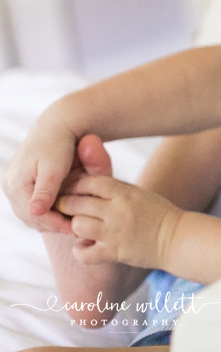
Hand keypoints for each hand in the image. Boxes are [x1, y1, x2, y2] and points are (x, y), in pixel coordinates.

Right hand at [2, 106, 90, 233]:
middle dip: (52, 224)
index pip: (35, 214)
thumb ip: (46, 190)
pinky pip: (29, 205)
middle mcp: (8, 185)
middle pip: (30, 216)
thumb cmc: (60, 145)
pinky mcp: (16, 184)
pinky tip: (61, 214)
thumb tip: (35, 213)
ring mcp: (10, 185)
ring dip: (47, 220)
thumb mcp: (55, 168)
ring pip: (29, 213)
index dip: (56, 224)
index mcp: (16, 183)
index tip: (76, 229)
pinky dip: (43, 212)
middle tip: (75, 230)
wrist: (55, 126)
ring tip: (70, 224)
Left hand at [54, 174, 182, 269]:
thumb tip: (85, 182)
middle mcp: (118, 211)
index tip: (71, 189)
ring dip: (75, 226)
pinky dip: (80, 251)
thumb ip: (115, 189)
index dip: (75, 184)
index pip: (90, 182)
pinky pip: (83, 253)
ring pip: (77, 226)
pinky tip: (86, 246)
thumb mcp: (139, 193)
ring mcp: (115, 233)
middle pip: (77, 203)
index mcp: (126, 193)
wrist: (177, 238)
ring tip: (81, 227)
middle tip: (66, 208)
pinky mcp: (114, 253)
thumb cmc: (158, 214)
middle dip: (66, 205)